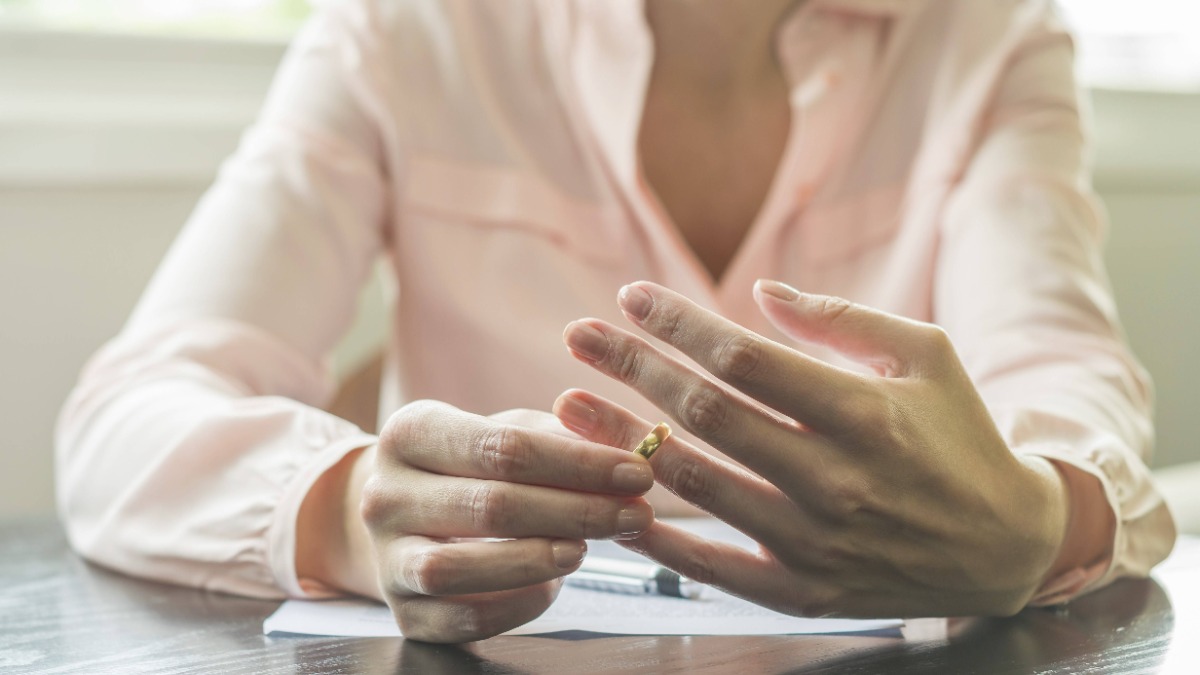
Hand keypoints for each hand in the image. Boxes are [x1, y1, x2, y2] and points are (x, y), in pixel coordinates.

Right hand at [361, 402, 654, 641]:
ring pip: (457, 569)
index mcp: (409, 432)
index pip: (502, 448)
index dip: (578, 463)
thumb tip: (623, 453)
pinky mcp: (402, 612)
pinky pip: (461, 620)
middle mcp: (383, 494)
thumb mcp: (504, 432)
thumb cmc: (469, 466)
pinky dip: (515, 605)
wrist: (402, 513)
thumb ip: (560, 438)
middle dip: (575, 511)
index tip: (636, 472)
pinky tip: (552, 585)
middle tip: (635, 514)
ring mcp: (387, 557)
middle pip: (489, 506)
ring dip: (535, 560)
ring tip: (586, 549)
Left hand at [556, 280, 1068, 617]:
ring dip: (622, 441)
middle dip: (632, 367)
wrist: (1008, 546)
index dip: (679, 324)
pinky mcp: (805, 592)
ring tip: (568, 404)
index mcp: (864, 412)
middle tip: (577, 336)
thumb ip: (841, 320)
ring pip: (695, 485)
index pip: (745, 359)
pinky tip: (612, 502)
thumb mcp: (926, 356)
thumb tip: (758, 294)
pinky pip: (713, 567)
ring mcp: (816, 543)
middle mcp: (835, 480)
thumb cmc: (960, 435)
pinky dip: (657, 537)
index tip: (630, 298)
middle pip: (706, 414)